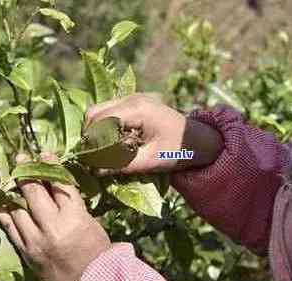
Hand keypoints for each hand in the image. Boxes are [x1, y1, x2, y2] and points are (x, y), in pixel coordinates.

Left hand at [0, 153, 110, 280]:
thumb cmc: (96, 252)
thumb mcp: (90, 222)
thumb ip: (72, 203)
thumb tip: (54, 182)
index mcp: (74, 217)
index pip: (59, 184)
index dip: (50, 166)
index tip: (44, 154)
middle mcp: (53, 227)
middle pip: (34, 192)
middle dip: (26, 172)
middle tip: (20, 159)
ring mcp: (36, 240)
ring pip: (18, 208)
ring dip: (11, 190)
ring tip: (7, 177)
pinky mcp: (26, 252)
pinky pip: (10, 228)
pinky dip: (3, 213)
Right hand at [85, 93, 222, 174]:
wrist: (201, 140)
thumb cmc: (179, 150)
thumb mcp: (150, 161)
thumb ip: (121, 165)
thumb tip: (93, 171)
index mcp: (137, 109)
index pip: (100, 121)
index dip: (91, 141)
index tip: (89, 162)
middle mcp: (131, 98)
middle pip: (94, 113)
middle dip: (89, 135)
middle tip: (92, 158)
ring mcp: (131, 98)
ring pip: (98, 111)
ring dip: (96, 131)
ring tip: (101, 152)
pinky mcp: (133, 104)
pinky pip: (108, 112)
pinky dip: (104, 127)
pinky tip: (111, 144)